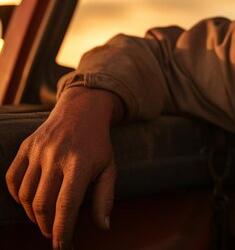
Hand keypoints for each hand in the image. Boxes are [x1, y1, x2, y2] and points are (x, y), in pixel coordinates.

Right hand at [5, 87, 123, 248]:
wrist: (82, 111)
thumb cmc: (97, 145)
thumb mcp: (109, 168)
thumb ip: (106, 198)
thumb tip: (104, 227)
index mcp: (80, 163)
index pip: (66, 205)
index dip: (62, 231)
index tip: (63, 246)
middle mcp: (56, 156)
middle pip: (42, 204)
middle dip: (46, 226)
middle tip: (54, 233)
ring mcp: (38, 150)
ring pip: (26, 195)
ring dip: (32, 214)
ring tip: (45, 218)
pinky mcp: (26, 146)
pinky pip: (13, 179)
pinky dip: (18, 196)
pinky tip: (30, 201)